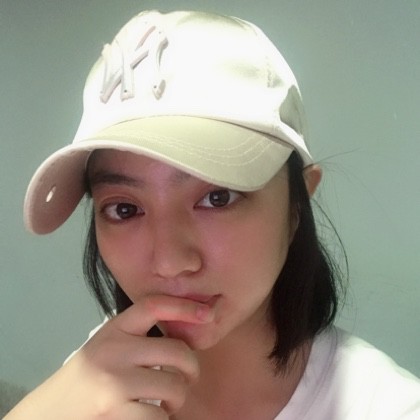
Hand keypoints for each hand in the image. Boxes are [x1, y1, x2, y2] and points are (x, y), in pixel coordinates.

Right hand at [5, 295, 213, 419]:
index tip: (208, 313)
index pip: (153, 305)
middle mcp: (114, 349)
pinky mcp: (114, 410)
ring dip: (178, 399)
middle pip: (177, 350)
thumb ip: (138, 338)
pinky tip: (153, 416)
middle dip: (191, 370)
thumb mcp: (110, 347)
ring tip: (165, 403)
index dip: (184, 306)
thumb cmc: (89, 378)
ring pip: (175, 386)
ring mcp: (114, 380)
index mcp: (115, 329)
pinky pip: (160, 415)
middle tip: (184, 380)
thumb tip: (186, 334)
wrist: (51, 411)